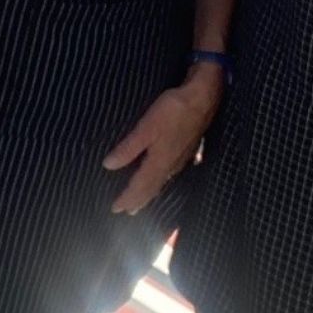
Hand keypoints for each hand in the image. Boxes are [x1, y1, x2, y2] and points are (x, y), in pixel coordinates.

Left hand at [104, 70, 223, 213]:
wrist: (204, 100)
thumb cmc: (173, 111)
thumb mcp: (146, 128)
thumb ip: (128, 148)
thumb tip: (108, 165)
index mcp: (159, 162)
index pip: (140, 187)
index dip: (127, 198)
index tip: (115, 209)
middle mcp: (170, 165)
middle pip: (151, 189)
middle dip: (138, 201)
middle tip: (126, 212)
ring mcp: (180, 159)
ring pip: (161, 182)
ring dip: (149, 193)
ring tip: (141, 201)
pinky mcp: (186, 151)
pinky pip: (170, 174)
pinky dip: (160, 182)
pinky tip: (160, 178)